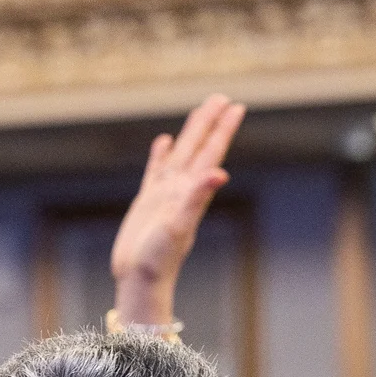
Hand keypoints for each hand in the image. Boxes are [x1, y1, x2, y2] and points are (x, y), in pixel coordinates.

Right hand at [110, 94, 245, 326]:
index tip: (235, 106)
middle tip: (222, 97)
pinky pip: (156, 170)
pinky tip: (163, 142)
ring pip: (180, 154)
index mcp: (191, 192)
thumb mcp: (179, 227)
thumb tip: (220, 173)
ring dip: (190, 134)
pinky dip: (160, 154)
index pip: (211, 152)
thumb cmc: (159, 259)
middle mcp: (181, 189)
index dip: (222, 129)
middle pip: (198, 147)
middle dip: (209, 123)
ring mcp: (165, 194)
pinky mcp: (148, 201)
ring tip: (199, 111)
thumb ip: (198, 198)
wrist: (140, 280)